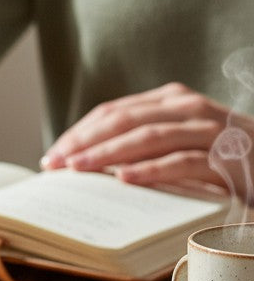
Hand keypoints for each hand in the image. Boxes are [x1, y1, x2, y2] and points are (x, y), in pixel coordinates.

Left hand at [41, 82, 253, 200]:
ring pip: (148, 137)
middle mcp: (188, 108)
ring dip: (108, 154)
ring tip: (78, 169)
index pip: (112, 112)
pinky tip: (124, 179)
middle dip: (84, 143)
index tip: (51, 157)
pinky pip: (183, 162)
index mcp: (170, 100)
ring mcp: (209, 130)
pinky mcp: (228, 157)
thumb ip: (142, 142)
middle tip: (55, 165)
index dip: (78, 133)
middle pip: (124, 121)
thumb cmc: (222, 159)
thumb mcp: (179, 142)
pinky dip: (151, 170)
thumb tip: (85, 163)